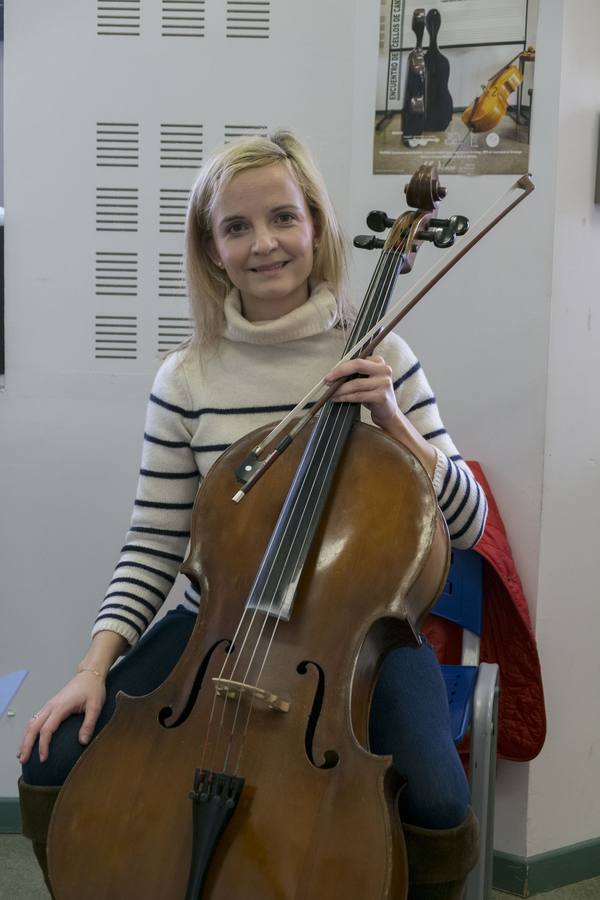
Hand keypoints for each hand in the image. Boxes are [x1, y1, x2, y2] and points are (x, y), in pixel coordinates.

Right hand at [18, 671, 105, 764]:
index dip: (43, 745)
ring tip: (21, 753)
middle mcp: (51, 706)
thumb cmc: (93, 689)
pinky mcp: (51, 705)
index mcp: (61, 707)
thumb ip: (89, 724)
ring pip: (32, 722)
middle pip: (33, 727)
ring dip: (25, 738)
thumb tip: (83, 742)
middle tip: (22, 759)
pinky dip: (30, 730)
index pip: (47, 729)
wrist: (90, 674)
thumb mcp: (95, 706)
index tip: (43, 758)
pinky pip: (36, 719)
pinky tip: (29, 739)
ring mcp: (50, 705)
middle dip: (26, 744)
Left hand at [325, 354, 436, 478]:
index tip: (329, 375)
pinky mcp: (382, 396)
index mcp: (379, 362)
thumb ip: (353, 374)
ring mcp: (384, 383)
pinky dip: (345, 397)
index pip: (357, 360)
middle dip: (339, 373)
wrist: (388, 413)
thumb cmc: (373, 395)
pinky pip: (358, 395)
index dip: (341, 367)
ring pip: (356, 383)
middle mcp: (384, 369)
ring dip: (340, 389)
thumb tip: (333, 375)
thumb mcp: (365, 380)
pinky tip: (338, 399)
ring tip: (330, 394)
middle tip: (327, 381)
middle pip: (357, 366)